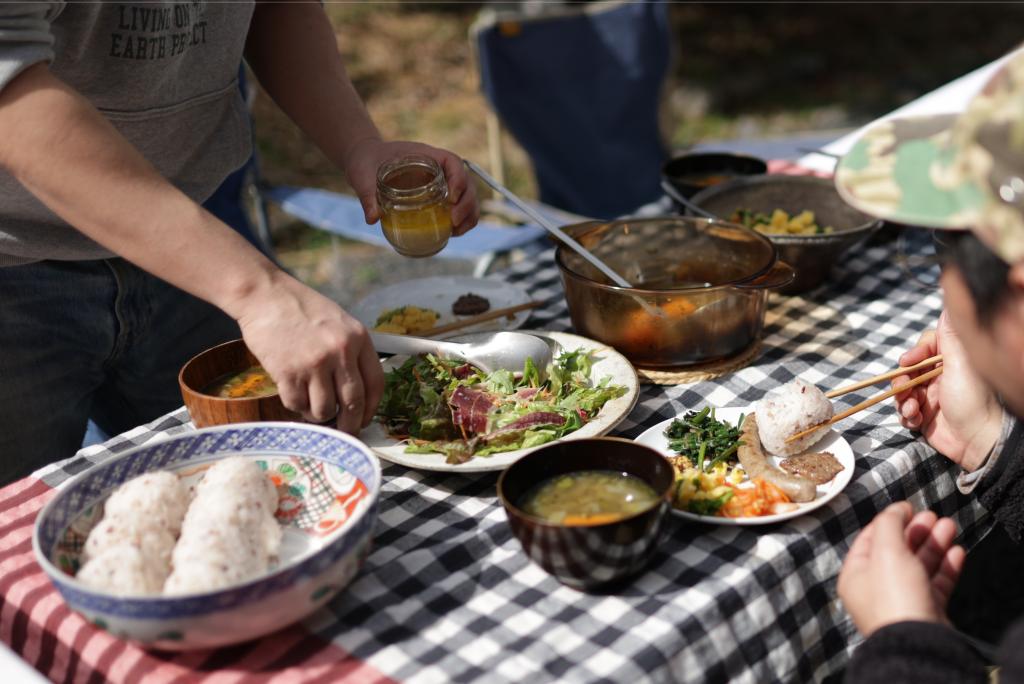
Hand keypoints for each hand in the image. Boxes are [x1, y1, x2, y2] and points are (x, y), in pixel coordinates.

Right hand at [232, 272, 384, 432]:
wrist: (265, 295)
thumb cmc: (301, 308)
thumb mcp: (339, 321)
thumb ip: (351, 351)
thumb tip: (357, 392)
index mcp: (358, 338)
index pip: (376, 384)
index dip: (372, 408)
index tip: (365, 419)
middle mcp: (339, 352)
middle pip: (353, 403)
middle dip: (350, 424)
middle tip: (344, 431)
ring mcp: (314, 363)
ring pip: (324, 410)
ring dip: (318, 415)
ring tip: (311, 406)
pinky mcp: (288, 372)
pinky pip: (297, 404)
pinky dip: (296, 406)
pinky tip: (293, 393)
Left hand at [344, 138, 479, 235]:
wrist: (366, 160)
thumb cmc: (366, 162)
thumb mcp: (363, 175)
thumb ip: (368, 194)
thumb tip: (373, 218)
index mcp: (426, 155)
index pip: (453, 162)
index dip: (458, 179)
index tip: (450, 197)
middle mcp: (439, 169)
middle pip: (466, 183)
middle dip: (466, 203)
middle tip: (454, 221)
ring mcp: (441, 183)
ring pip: (467, 197)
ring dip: (468, 215)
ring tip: (456, 231)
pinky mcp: (438, 197)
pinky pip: (458, 208)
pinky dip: (462, 221)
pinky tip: (452, 233)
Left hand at [838, 502, 965, 636]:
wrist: (919, 641)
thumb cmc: (894, 595)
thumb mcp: (886, 550)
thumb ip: (889, 524)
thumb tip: (896, 509)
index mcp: (856, 575)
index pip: (869, 540)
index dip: (889, 521)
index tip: (908, 507)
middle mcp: (876, 589)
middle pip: (896, 552)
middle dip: (916, 531)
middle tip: (933, 516)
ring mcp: (902, 601)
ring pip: (919, 566)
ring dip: (934, 545)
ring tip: (950, 526)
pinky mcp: (926, 611)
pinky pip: (935, 584)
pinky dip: (946, 567)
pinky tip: (957, 552)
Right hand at [893, 310, 1001, 470]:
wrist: (979, 440)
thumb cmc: (973, 400)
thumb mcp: (960, 362)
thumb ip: (950, 333)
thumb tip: (950, 299)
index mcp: (950, 363)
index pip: (923, 349)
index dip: (913, 354)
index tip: (907, 362)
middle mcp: (940, 378)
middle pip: (908, 372)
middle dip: (902, 381)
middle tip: (904, 390)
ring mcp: (932, 399)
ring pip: (903, 393)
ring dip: (902, 401)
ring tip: (913, 410)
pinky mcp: (925, 418)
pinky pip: (905, 412)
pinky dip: (906, 416)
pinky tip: (916, 420)